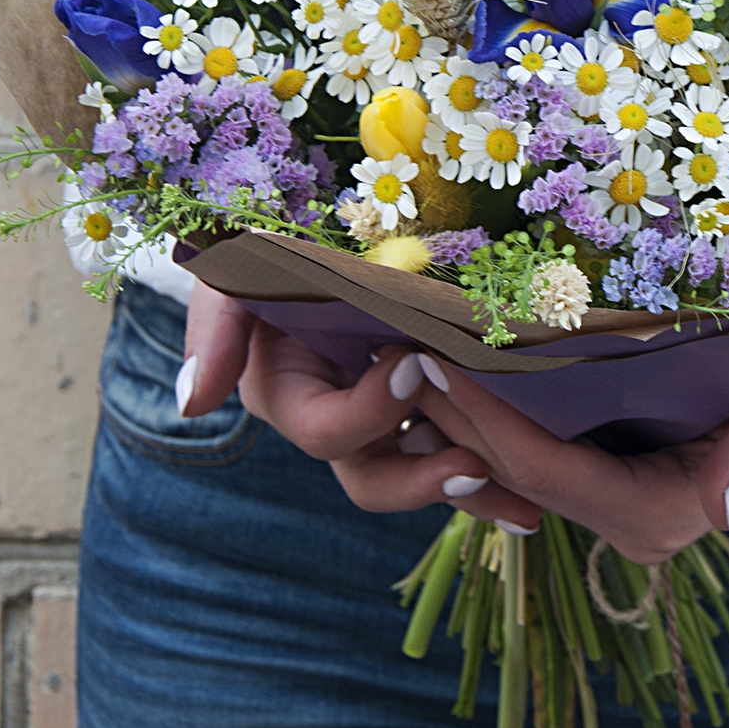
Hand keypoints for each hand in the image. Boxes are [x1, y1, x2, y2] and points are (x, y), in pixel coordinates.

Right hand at [179, 279, 540, 532]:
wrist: (351, 217)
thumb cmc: (286, 244)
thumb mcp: (241, 272)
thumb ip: (217, 328)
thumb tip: (194, 403)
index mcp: (290, 394)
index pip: (324, 430)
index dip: (367, 410)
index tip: (413, 363)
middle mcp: (338, 417)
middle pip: (372, 478)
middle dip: (421, 483)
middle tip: (472, 467)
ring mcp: (389, 417)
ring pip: (424, 477)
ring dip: (471, 494)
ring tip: (524, 510)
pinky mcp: (435, 405)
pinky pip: (462, 450)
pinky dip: (497, 474)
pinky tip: (534, 502)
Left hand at [380, 276, 728, 563]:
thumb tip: (722, 514)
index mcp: (680, 505)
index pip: (555, 473)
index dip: (487, 425)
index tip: (430, 362)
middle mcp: (648, 503)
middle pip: (526, 469)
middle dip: (460, 417)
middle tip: (393, 345)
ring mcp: (638, 473)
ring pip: (531, 454)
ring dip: (474, 408)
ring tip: (413, 341)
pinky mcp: (638, 440)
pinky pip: (554, 431)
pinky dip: (509, 397)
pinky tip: (472, 348)